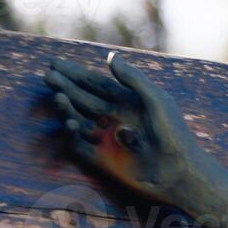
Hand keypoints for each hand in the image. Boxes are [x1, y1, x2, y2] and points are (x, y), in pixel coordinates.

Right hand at [44, 54, 198, 203]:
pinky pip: (80, 145)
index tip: (55, 63)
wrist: (180, 171)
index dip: (76, 73)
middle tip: (47, 76)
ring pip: (79, 120)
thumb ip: (133, 79)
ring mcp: (108, 139)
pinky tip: (71, 121)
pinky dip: (72, 133)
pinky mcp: (103, 159)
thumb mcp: (155, 101)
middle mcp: (115, 119)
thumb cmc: (174, 133)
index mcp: (128, 103)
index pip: (96, 84)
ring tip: (58, 96)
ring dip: (67, 108)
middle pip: (83, 99)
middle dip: (65, 87)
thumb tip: (109, 56)